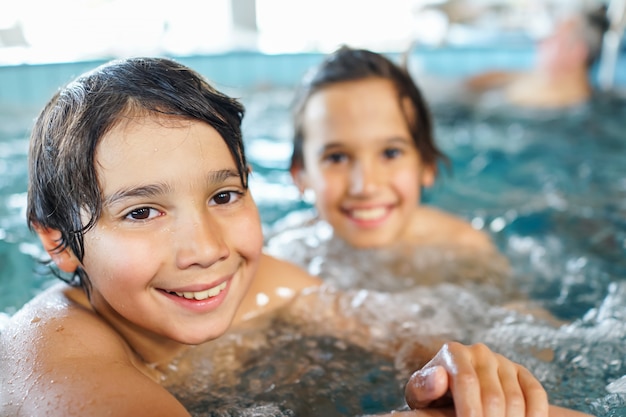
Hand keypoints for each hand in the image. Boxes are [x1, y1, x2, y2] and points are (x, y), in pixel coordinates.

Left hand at [404, 342, 548, 416]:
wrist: (453, 392)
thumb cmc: (435, 397)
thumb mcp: (421, 395)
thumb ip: (424, 387)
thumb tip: (439, 377)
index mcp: (453, 353)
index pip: (467, 381)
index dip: (470, 411)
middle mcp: (480, 352)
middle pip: (493, 395)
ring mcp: (503, 361)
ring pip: (515, 399)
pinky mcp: (522, 373)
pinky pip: (537, 394)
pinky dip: (534, 415)